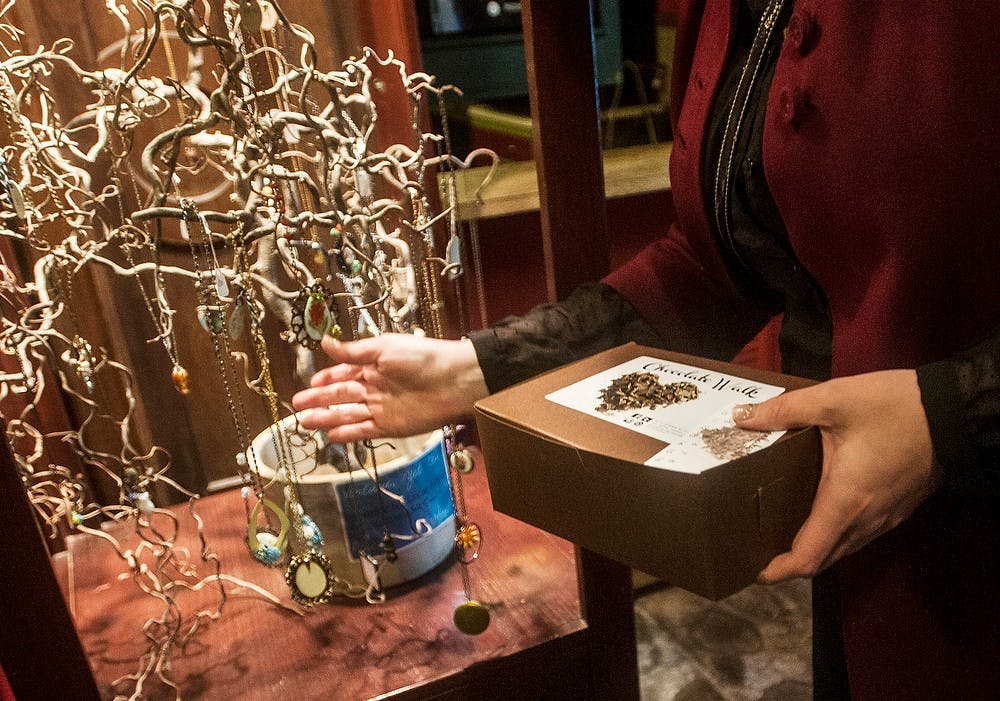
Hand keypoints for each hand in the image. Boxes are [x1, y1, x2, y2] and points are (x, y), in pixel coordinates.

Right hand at [291, 333, 488, 442]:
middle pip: (341, 395)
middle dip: (319, 400)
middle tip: (297, 405)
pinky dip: (347, 433)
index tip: (310, 383)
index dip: (327, 379)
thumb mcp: (384, 348)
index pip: (344, 372)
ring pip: (348, 414)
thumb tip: (324, 342)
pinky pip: (364, 431)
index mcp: (374, 365)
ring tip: (304, 422)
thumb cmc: (422, 358)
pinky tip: (331, 435)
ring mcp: (381, 408)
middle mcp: (375, 387)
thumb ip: (353, 351)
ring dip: (326, 418)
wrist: (453, 381)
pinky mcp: (390, 426)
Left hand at [732, 369, 942, 582]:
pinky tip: (819, 509)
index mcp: (846, 501)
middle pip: (824, 558)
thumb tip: (741, 417)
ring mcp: (887, 517)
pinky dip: (835, 534)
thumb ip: (784, 410)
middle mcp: (868, 519)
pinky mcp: (899, 508)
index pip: (809, 557)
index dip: (778, 570)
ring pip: (844, 547)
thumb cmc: (897, 406)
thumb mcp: (833, 399)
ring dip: (814, 547)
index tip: (753, 568)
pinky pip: (861, 534)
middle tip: (758, 546)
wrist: (955, 409)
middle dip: (790, 561)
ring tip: (781, 530)